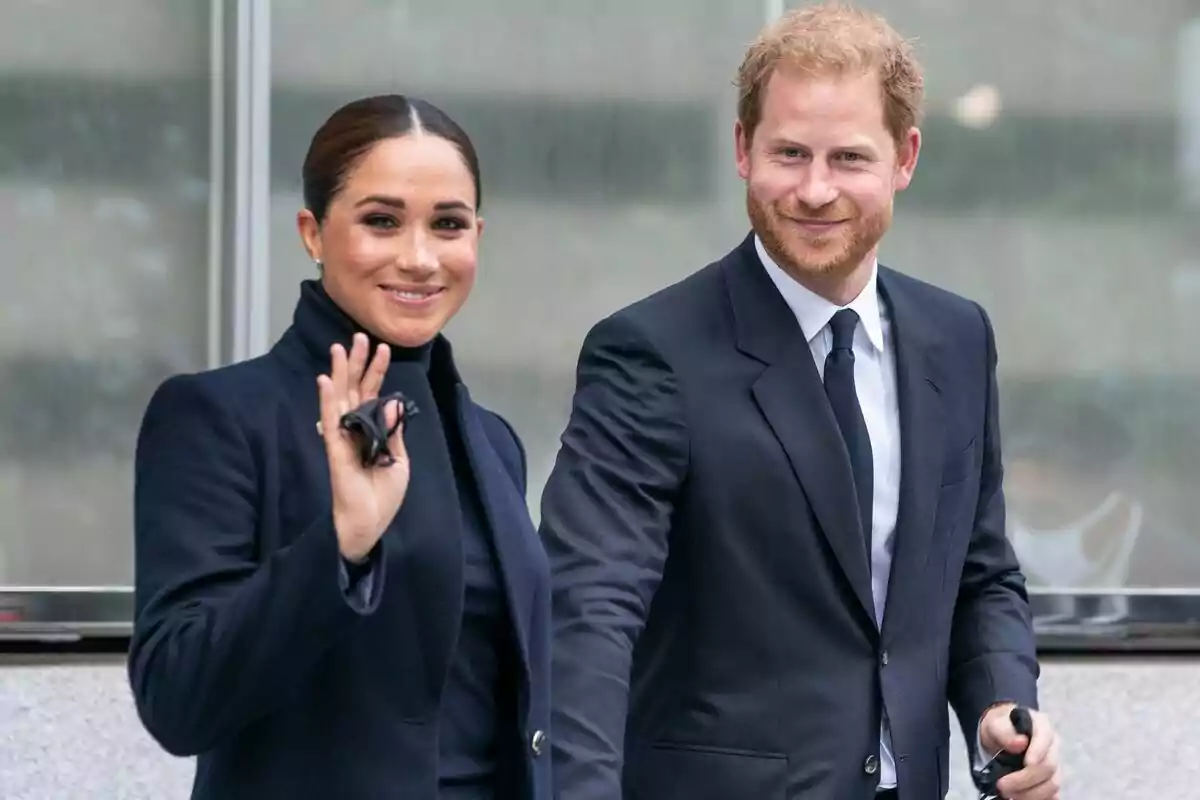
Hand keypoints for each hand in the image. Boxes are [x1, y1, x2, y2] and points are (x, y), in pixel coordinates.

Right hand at [317, 333, 409, 561]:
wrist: (371, 521)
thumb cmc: (384, 494)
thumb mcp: (398, 458)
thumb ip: (394, 430)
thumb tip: (392, 401)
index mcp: (371, 430)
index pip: (373, 393)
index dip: (377, 371)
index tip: (383, 347)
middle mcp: (355, 428)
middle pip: (355, 388)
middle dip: (357, 362)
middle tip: (359, 336)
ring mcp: (343, 436)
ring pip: (340, 398)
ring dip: (340, 373)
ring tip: (340, 347)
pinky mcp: (335, 448)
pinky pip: (330, 420)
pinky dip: (327, 400)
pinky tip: (325, 381)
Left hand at [980, 703, 1060, 799]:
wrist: (1001, 734)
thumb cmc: (1000, 727)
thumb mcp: (995, 724)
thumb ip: (1005, 732)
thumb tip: (1020, 743)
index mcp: (1042, 726)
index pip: (1045, 739)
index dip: (1038, 752)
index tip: (1027, 764)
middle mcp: (1052, 747)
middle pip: (1048, 767)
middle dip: (1025, 779)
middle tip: (1002, 786)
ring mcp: (1054, 765)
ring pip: (1052, 784)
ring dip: (1031, 793)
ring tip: (1009, 795)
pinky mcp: (1051, 780)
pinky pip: (1052, 794)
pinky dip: (1039, 798)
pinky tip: (1022, 798)